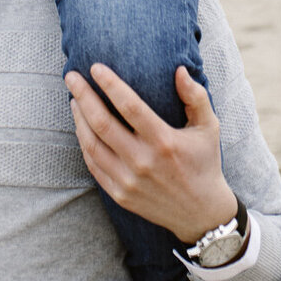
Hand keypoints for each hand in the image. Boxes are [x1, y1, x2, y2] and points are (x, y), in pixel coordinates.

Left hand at [65, 63, 237, 246]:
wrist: (201, 214)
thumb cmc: (204, 163)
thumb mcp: (209, 128)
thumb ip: (196, 96)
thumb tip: (180, 69)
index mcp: (164, 141)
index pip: (130, 106)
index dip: (110, 84)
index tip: (95, 67)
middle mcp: (143, 162)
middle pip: (102, 123)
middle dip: (83, 96)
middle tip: (71, 77)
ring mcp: (129, 181)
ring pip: (92, 145)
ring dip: (78, 119)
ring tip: (73, 99)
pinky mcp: (120, 195)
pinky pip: (94, 166)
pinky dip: (84, 144)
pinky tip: (81, 127)